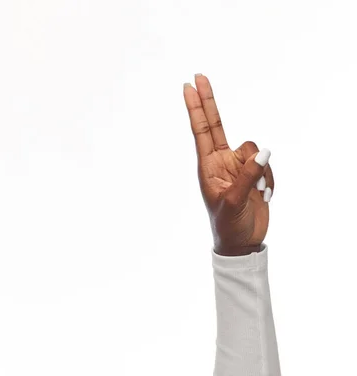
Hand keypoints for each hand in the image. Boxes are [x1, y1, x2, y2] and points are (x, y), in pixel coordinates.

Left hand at [183, 74, 273, 255]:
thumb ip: (248, 175)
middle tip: (199, 76)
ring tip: (259, 193)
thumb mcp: (234, 201)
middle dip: (209, 101)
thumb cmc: (227, 224)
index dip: (197, 108)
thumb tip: (263, 151)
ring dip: (262, 171)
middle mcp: (221, 161)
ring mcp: (238, 166)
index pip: (201, 130)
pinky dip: (270, 180)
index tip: (189, 87)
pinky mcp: (254, 173)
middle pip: (217, 124)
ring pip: (255, 150)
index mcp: (208, 166)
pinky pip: (267, 164)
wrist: (241, 241)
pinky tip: (265, 196)